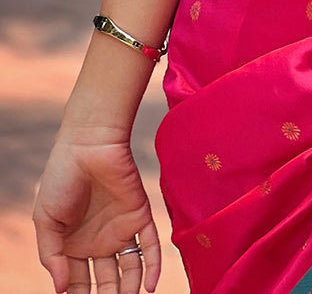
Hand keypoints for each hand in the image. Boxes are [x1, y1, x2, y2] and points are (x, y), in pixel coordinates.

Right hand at [34, 132, 160, 293]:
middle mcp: (98, 241)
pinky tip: (150, 286)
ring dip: (129, 289)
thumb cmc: (62, 178)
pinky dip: (154, 267)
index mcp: (73, 245)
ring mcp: (120, 229)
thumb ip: (52, 255)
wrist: (87, 144)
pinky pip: (150, 246)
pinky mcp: (140, 215)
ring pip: (129, 269)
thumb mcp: (45, 220)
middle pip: (105, 281)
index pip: (77, 282)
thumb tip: (60, 289)